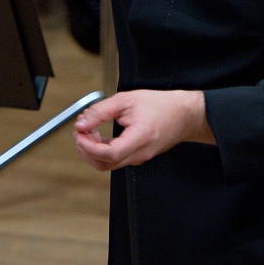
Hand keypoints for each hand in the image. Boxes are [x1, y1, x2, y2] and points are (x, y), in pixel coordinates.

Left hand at [73, 89, 213, 170]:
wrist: (184, 114)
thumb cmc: (160, 105)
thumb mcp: (126, 100)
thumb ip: (100, 112)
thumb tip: (81, 124)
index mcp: (140, 138)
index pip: (110, 154)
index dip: (89, 147)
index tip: (79, 133)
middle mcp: (140, 153)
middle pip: (105, 164)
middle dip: (86, 149)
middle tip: (80, 130)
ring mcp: (139, 158)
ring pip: (108, 164)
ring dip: (92, 150)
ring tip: (88, 130)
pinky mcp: (137, 157)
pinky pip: (115, 159)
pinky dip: (102, 150)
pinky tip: (98, 135)